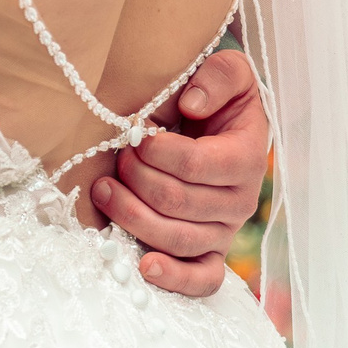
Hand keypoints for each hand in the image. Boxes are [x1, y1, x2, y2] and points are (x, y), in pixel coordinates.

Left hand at [90, 49, 267, 298]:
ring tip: (102, 189)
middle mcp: (239, 200)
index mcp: (245, 157)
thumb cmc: (212, 93)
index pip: (198, 165)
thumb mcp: (226, 69)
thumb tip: (191, 105)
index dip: (158, 152)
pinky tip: (143, 267)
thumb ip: (218, 76)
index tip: (134, 132)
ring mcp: (223, 229)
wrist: (212, 118)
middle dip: (136, 177)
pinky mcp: (209, 249)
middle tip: (115, 154)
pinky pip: (201, 278)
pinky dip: (174, 278)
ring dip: (132, 215)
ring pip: (178, 238)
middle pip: (178, 201)